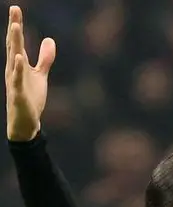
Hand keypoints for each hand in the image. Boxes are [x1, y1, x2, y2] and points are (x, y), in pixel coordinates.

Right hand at [5, 6, 55, 140]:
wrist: (26, 121)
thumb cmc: (30, 97)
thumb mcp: (40, 74)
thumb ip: (44, 58)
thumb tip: (50, 39)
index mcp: (18, 64)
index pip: (18, 41)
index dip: (17, 24)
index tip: (16, 8)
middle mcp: (13, 69)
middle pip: (14, 45)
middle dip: (14, 27)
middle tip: (15, 9)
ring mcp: (14, 80)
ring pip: (13, 58)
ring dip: (14, 42)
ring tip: (15, 26)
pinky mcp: (18, 93)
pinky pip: (16, 79)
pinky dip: (18, 68)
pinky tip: (20, 58)